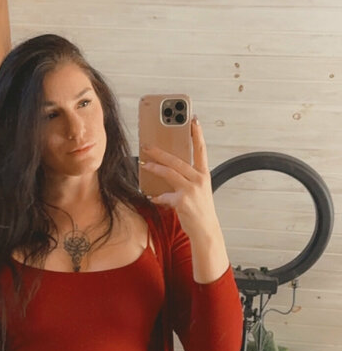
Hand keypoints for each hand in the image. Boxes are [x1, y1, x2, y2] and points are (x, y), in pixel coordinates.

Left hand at [140, 117, 218, 237]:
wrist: (205, 230)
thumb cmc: (200, 210)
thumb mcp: (198, 191)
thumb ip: (187, 179)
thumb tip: (167, 169)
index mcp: (204, 174)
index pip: (201, 150)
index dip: (197, 134)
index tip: (193, 120)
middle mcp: (199, 179)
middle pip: (177, 160)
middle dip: (160, 151)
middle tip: (148, 145)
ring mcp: (191, 190)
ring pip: (169, 172)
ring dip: (154, 167)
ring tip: (144, 163)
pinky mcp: (182, 201)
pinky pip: (164, 195)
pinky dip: (157, 196)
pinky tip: (152, 196)